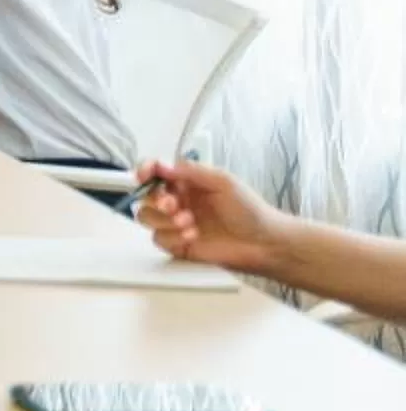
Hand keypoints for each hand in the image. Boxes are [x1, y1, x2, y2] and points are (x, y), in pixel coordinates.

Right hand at [136, 161, 289, 273]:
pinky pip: (159, 239)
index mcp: (187, 183)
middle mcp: (179, 201)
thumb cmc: (251, 211)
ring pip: (147, 217)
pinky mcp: (178, 245)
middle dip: (156, 199)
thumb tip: (163, 165)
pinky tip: (192, 236)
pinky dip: (173, 237)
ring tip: (188, 222)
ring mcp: (176, 224)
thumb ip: (191, 171)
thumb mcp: (223, 181)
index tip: (145, 175)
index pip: (155, 172)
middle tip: (173, 204)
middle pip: (146, 195)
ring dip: (164, 219)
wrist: (264, 244)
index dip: (145, 171)